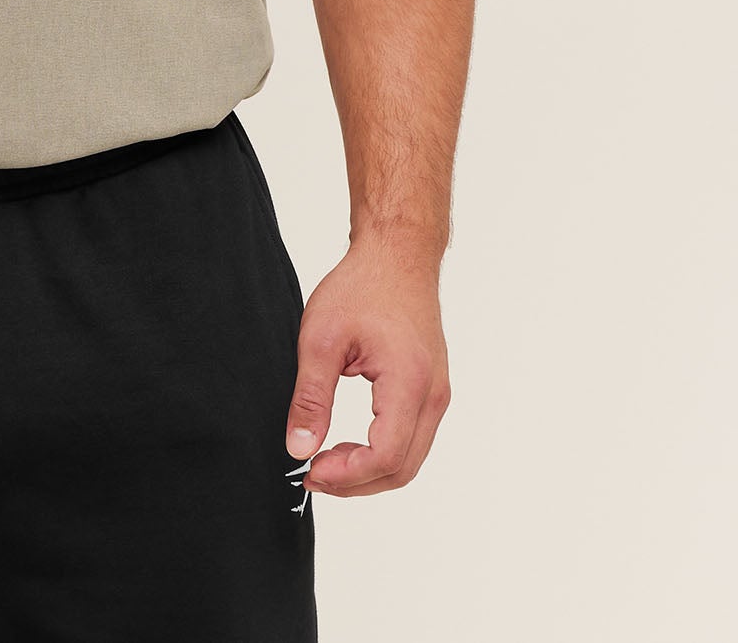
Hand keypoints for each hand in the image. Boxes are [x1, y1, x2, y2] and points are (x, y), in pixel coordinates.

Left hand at [284, 232, 451, 495]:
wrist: (397, 254)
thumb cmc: (362, 287)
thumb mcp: (321, 338)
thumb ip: (311, 397)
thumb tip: (299, 449)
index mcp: (409, 383)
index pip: (386, 456)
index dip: (347, 475)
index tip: (310, 471)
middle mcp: (433, 395)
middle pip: (403, 468)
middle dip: (356, 482)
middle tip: (314, 473)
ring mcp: (437, 393)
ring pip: (411, 458)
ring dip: (370, 471)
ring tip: (327, 461)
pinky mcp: (432, 389)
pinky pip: (413, 438)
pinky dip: (383, 453)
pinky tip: (350, 443)